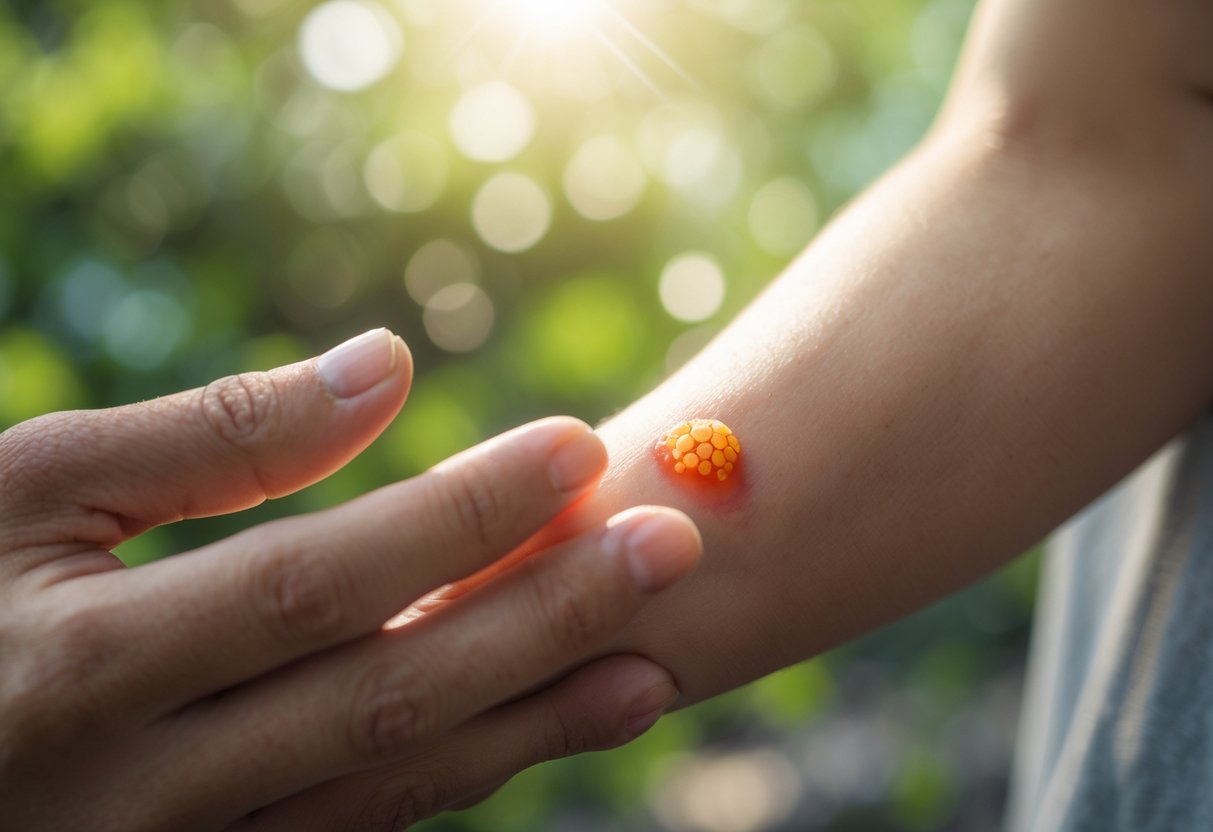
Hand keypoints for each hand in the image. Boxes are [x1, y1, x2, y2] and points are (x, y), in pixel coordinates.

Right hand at [0, 329, 701, 830]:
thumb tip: (387, 366)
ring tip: (652, 666)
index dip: (457, 517)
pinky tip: (538, 728)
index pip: (318, 581)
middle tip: (670, 545)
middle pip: (382, 693)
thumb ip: (209, 437)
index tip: (575, 448)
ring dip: (529, 726)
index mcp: (89, 665)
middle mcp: (143, 786)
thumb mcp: (29, 490)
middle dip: (539, 620)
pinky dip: (456, 777)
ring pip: (385, 788)